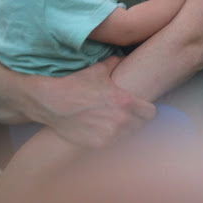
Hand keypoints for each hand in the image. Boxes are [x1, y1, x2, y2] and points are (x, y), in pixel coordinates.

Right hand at [36, 56, 156, 148]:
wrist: (52, 103)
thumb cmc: (76, 84)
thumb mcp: (98, 70)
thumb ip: (116, 63)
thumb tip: (125, 57)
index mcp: (125, 102)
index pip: (151, 113)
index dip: (147, 110)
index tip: (142, 108)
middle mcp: (121, 121)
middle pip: (141, 126)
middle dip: (136, 119)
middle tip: (127, 114)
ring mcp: (110, 135)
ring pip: (129, 136)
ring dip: (125, 130)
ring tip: (115, 122)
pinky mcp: (98, 145)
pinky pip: (114, 144)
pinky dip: (111, 138)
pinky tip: (104, 130)